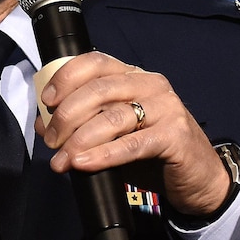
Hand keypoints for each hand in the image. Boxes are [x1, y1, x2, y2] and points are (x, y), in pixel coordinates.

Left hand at [40, 52, 230, 217]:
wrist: (196, 177)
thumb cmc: (149, 151)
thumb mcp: (112, 132)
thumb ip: (81, 122)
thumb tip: (43, 123)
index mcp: (132, 76)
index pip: (95, 62)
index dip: (66, 78)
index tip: (47, 101)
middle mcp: (150, 84)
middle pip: (98, 90)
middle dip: (67, 116)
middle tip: (52, 141)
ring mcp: (166, 107)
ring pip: (112, 117)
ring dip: (80, 140)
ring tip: (62, 160)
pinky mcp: (175, 135)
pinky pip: (131, 144)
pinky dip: (103, 155)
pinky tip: (84, 163)